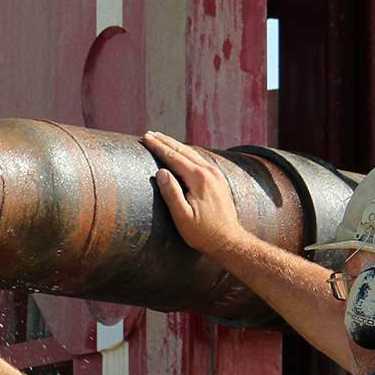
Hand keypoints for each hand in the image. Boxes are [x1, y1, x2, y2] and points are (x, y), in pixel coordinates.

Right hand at [142, 131, 246, 259]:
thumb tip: (161, 172)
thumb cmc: (203, 233)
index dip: (158, 147)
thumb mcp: (182, 217)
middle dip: (165, 141)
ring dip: (176, 145)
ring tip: (162, 138)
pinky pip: (200, 160)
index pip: (174, 157)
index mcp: (199, 179)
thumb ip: (171, 194)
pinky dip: (187, 153)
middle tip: (150, 133)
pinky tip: (181, 153)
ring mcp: (216, 175)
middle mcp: (209, 172)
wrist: (228, 240)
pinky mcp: (219, 180)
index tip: (146, 137)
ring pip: (193, 153)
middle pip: (184, 151)